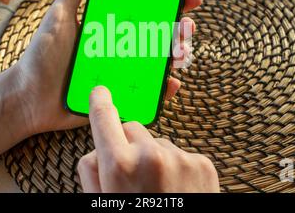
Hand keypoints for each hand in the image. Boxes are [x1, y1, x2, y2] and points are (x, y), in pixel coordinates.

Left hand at [10, 0, 203, 135]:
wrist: (28, 98)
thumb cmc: (40, 56)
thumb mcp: (59, 16)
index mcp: (110, 27)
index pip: (145, 10)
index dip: (168, 1)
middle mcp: (121, 48)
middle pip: (158, 35)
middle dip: (180, 28)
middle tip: (187, 24)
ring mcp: (123, 72)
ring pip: (158, 62)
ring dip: (176, 55)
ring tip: (181, 51)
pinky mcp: (121, 96)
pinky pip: (148, 92)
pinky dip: (163, 88)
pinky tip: (171, 82)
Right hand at [77, 86, 219, 192]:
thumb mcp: (101, 203)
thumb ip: (91, 172)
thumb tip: (96, 149)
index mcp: (119, 165)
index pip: (104, 116)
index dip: (100, 102)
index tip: (100, 92)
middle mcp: (150, 155)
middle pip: (132, 127)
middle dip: (128, 143)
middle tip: (132, 173)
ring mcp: (180, 157)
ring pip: (158, 141)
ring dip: (154, 156)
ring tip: (158, 188)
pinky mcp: (202, 162)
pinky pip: (181, 153)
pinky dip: (176, 166)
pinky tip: (176, 190)